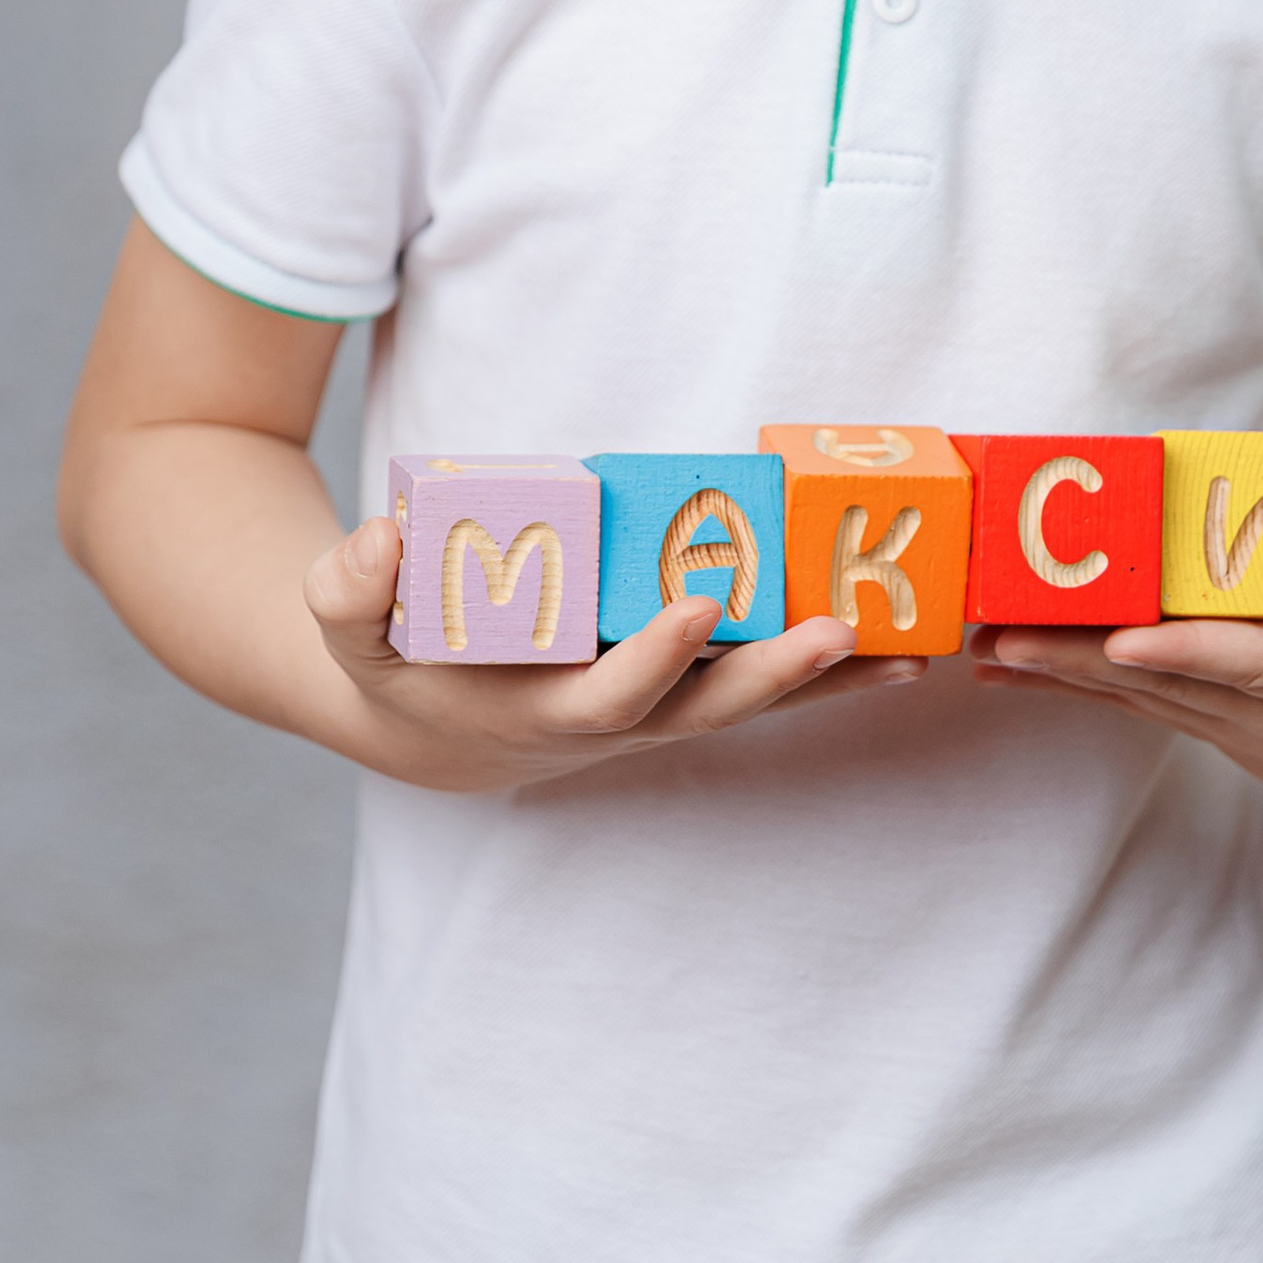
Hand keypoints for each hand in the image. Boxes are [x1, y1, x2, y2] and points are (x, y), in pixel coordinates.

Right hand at [303, 514, 922, 793]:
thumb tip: (382, 538)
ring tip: (912, 649)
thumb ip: (351, 586)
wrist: (433, 725)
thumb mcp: (349, 627)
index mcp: (541, 710)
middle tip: (839, 629)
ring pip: (755, 702)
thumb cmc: (395, 662)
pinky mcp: (685, 691)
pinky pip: (767, 685)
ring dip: (832, 682)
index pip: (611, 693)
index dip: (653, 654)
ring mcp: (659, 713)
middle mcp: (617, 723)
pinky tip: (904, 649)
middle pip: (709, 709)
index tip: (696, 604)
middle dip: (775, 674)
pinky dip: (834, 674)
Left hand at [968, 498, 1262, 831]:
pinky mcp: (1217, 719)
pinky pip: (1131, 703)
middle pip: (1172, 686)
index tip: (1131, 643)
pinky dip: (1067, 683)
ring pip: (1138, 698)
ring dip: (1058, 673)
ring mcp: (1242, 725)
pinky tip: (999, 665)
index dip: (1199, 658)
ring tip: (976, 643)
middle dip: (1084, 664)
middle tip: (1001, 638)